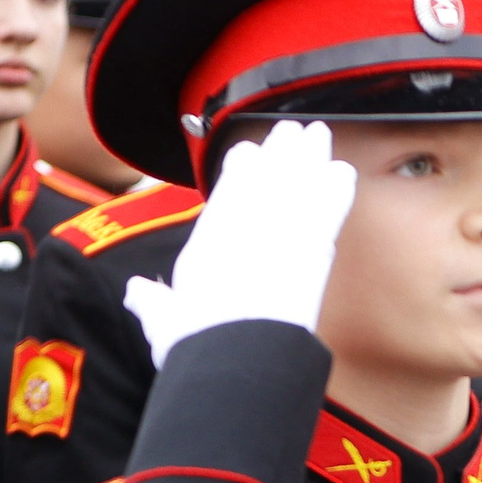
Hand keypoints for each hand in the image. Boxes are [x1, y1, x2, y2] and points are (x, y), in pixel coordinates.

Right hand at [125, 120, 356, 368]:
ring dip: (310, 154)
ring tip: (319, 133)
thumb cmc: (199, 338)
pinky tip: (345, 171)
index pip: (229, 187)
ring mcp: (282, 227)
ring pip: (300, 178)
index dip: (240, 167)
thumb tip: (136, 293)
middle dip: (280, 149)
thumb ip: (152, 300)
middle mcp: (245, 222)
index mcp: (210, 234)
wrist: (237, 351)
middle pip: (267, 172)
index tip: (249, 154)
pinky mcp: (315, 246)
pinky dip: (338, 187)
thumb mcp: (164, 318)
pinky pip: (330, 206)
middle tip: (292, 131)